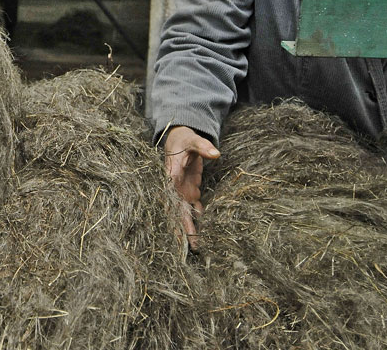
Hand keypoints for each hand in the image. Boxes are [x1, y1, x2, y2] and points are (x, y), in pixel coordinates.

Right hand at [162, 125, 219, 250]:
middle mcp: (175, 187)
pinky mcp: (191, 191)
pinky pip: (195, 208)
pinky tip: (205, 233)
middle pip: (176, 210)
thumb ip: (203, 147)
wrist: (181, 140)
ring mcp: (183, 191)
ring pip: (185, 213)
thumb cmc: (184, 139)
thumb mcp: (192, 141)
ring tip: (195, 247)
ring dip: (190, 229)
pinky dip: (199, 219)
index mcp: (171, 176)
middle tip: (185, 246)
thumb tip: (216, 154)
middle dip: (181, 228)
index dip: (171, 211)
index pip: (170, 196)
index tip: (173, 226)